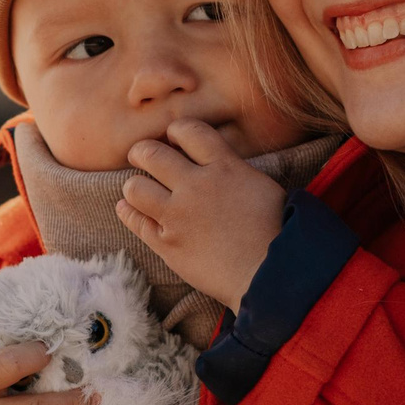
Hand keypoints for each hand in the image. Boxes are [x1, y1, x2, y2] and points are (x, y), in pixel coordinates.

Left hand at [114, 119, 284, 311]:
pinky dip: (128, 211)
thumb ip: (234, 169)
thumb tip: (216, 160)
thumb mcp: (262, 186)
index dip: (176, 131)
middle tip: (143, 157)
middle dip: (142, 152)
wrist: (270, 274)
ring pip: (134, 186)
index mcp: (224, 167)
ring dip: (134, 185)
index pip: (188, 130)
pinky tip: (129, 207)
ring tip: (140, 189)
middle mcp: (196, 186)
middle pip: (151, 153)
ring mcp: (178, 216)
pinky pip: (134, 221)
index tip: (174, 139)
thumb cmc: (276, 231)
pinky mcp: (167, 244)